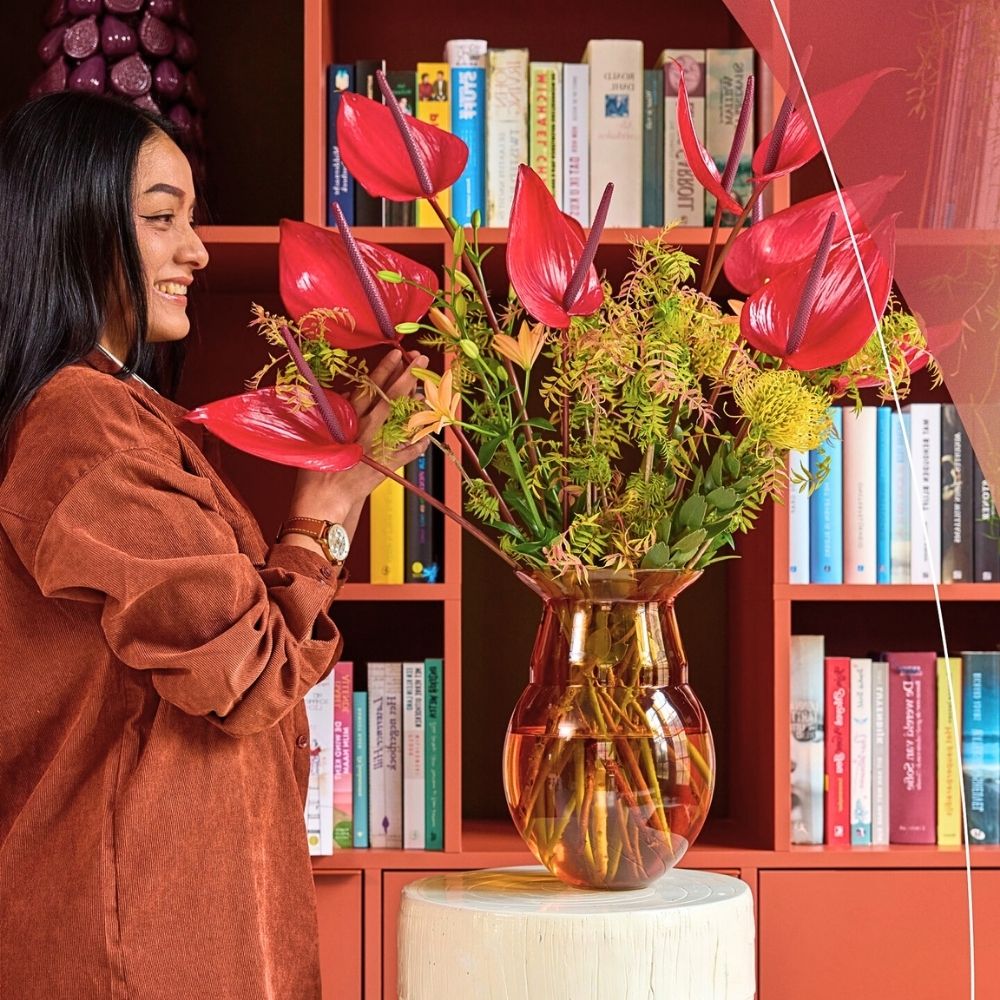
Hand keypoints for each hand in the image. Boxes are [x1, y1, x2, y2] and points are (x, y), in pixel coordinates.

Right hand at [289, 348, 431, 523]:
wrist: (322, 499)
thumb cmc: (315, 467)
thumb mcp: (320, 433)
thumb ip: (337, 414)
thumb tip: (350, 396)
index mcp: (349, 419)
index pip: (370, 388)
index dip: (385, 369)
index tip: (397, 354)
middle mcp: (367, 429)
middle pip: (390, 397)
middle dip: (407, 376)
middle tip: (420, 360)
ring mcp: (379, 446)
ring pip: (404, 419)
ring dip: (417, 404)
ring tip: (426, 392)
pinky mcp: (387, 465)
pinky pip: (410, 451)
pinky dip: (421, 441)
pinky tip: (430, 434)